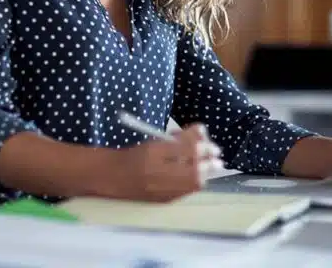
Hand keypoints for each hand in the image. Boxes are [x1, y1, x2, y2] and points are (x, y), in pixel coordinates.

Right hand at [107, 123, 224, 201]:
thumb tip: (202, 131)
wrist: (113, 178)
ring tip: (209, 166)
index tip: (213, 146)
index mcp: (154, 154)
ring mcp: (161, 190)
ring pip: (193, 184)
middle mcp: (157, 175)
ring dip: (205, 173)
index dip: (203, 147)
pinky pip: (186, 191)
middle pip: (193, 171)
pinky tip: (196, 176)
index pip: (186, 151)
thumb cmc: (135, 155)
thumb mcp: (156, 142)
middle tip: (218, 158)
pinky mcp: (164, 201)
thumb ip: (180, 138)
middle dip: (209, 163)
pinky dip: (195, 182)